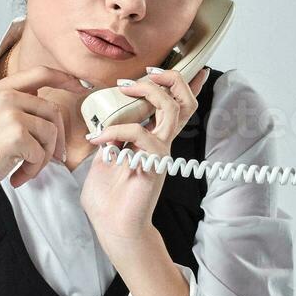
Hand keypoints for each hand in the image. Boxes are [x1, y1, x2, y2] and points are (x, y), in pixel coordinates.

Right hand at [0, 65, 90, 202]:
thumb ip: (15, 106)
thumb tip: (49, 108)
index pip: (41, 73)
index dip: (66, 78)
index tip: (82, 86)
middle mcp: (5, 96)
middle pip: (53, 110)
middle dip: (56, 139)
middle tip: (52, 159)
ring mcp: (10, 113)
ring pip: (51, 132)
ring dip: (44, 158)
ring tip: (26, 170)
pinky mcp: (16, 134)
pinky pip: (42, 152)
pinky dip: (34, 170)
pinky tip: (17, 177)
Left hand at [80, 66, 208, 245]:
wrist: (113, 227)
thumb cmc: (109, 197)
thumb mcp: (105, 156)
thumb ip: (111, 136)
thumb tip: (105, 119)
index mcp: (153, 139)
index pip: (178, 108)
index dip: (189, 86)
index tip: (196, 68)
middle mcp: (162, 143)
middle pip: (184, 101)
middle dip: (168, 79)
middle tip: (142, 76)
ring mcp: (161, 153)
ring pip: (171, 110)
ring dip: (148, 93)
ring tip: (124, 90)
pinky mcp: (154, 165)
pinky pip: (142, 134)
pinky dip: (117, 129)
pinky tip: (99, 139)